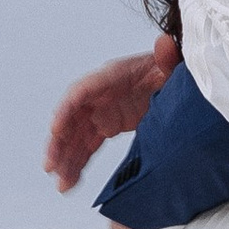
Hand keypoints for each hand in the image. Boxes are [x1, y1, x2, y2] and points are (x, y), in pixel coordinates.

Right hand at [44, 37, 178, 190]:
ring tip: (61, 184)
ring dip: (66, 159)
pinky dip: (78, 163)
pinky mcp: (108, 125)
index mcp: (113, 76)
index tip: (56, 129)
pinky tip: (70, 181)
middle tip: (51, 166)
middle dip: (59, 142)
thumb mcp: (173, 66)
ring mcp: (102, 111)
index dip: (66, 110)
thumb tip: (165, 43)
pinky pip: (87, 145)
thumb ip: (168, 58)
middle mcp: (101, 94)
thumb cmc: (171, 70)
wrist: (177, 79)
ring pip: (76, 137)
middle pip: (72, 118)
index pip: (82, 91)